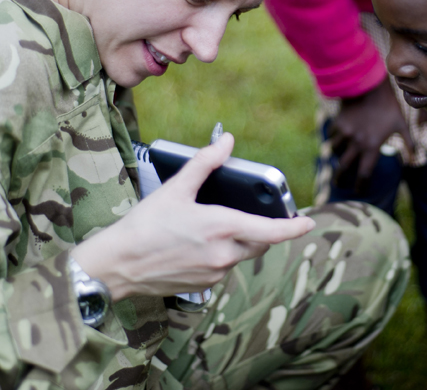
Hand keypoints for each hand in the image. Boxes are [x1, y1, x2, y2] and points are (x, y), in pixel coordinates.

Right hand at [72, 133, 315, 299]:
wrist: (118, 265)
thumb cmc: (144, 225)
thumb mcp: (175, 189)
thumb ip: (205, 163)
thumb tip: (226, 141)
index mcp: (221, 227)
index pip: (271, 231)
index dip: (293, 227)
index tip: (308, 222)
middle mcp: (224, 254)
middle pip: (259, 242)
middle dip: (262, 229)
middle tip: (255, 214)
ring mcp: (215, 272)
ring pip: (240, 254)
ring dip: (237, 240)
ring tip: (210, 225)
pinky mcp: (204, 284)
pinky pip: (223, 265)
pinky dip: (220, 252)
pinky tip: (196, 243)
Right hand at [329, 77, 412, 193]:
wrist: (370, 86)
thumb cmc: (389, 106)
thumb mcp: (401, 125)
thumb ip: (409, 143)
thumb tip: (416, 158)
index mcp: (372, 147)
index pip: (364, 174)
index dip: (360, 185)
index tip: (358, 191)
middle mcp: (356, 143)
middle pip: (344, 168)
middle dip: (340, 179)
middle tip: (339, 184)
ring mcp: (345, 133)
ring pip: (335, 152)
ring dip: (336, 156)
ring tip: (338, 159)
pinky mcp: (338, 123)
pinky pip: (331, 136)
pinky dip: (333, 139)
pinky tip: (336, 139)